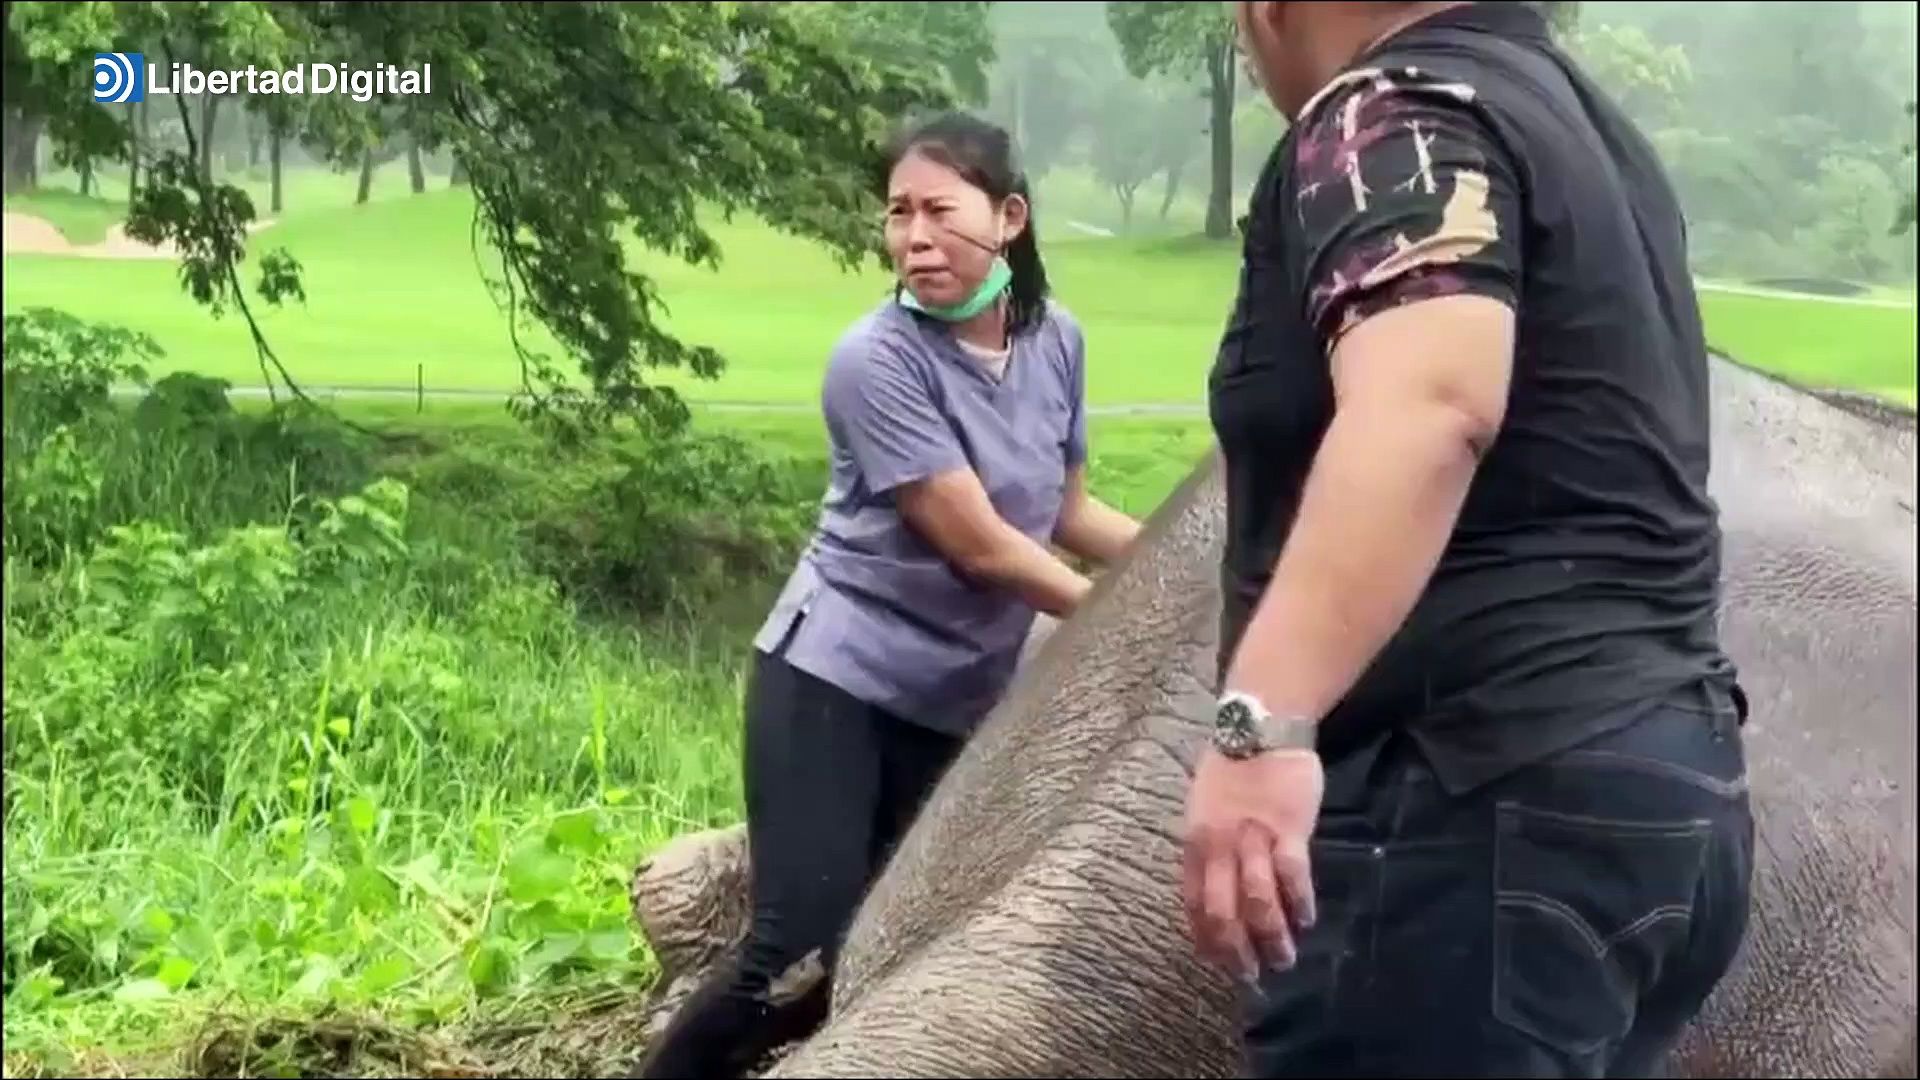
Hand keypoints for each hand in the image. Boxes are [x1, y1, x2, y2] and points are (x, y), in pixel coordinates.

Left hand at [1181, 745, 1324, 979]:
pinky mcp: (1286, 828)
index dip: (1206, 940)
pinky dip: (1298, 902)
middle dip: (1236, 952)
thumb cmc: (1230, 771)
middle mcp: (1217, 846)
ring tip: (1284, 959)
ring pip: (1257, 901)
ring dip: (1271, 937)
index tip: (1220, 964)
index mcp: (1194, 844)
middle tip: (1253, 976)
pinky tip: (1306, 920)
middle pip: (1222, 912)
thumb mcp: (1202, 811)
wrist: (1258, 727)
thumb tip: (1215, 893)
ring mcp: (1251, 837)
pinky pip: (1291, 874)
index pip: (1193, 905)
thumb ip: (1207, 851)